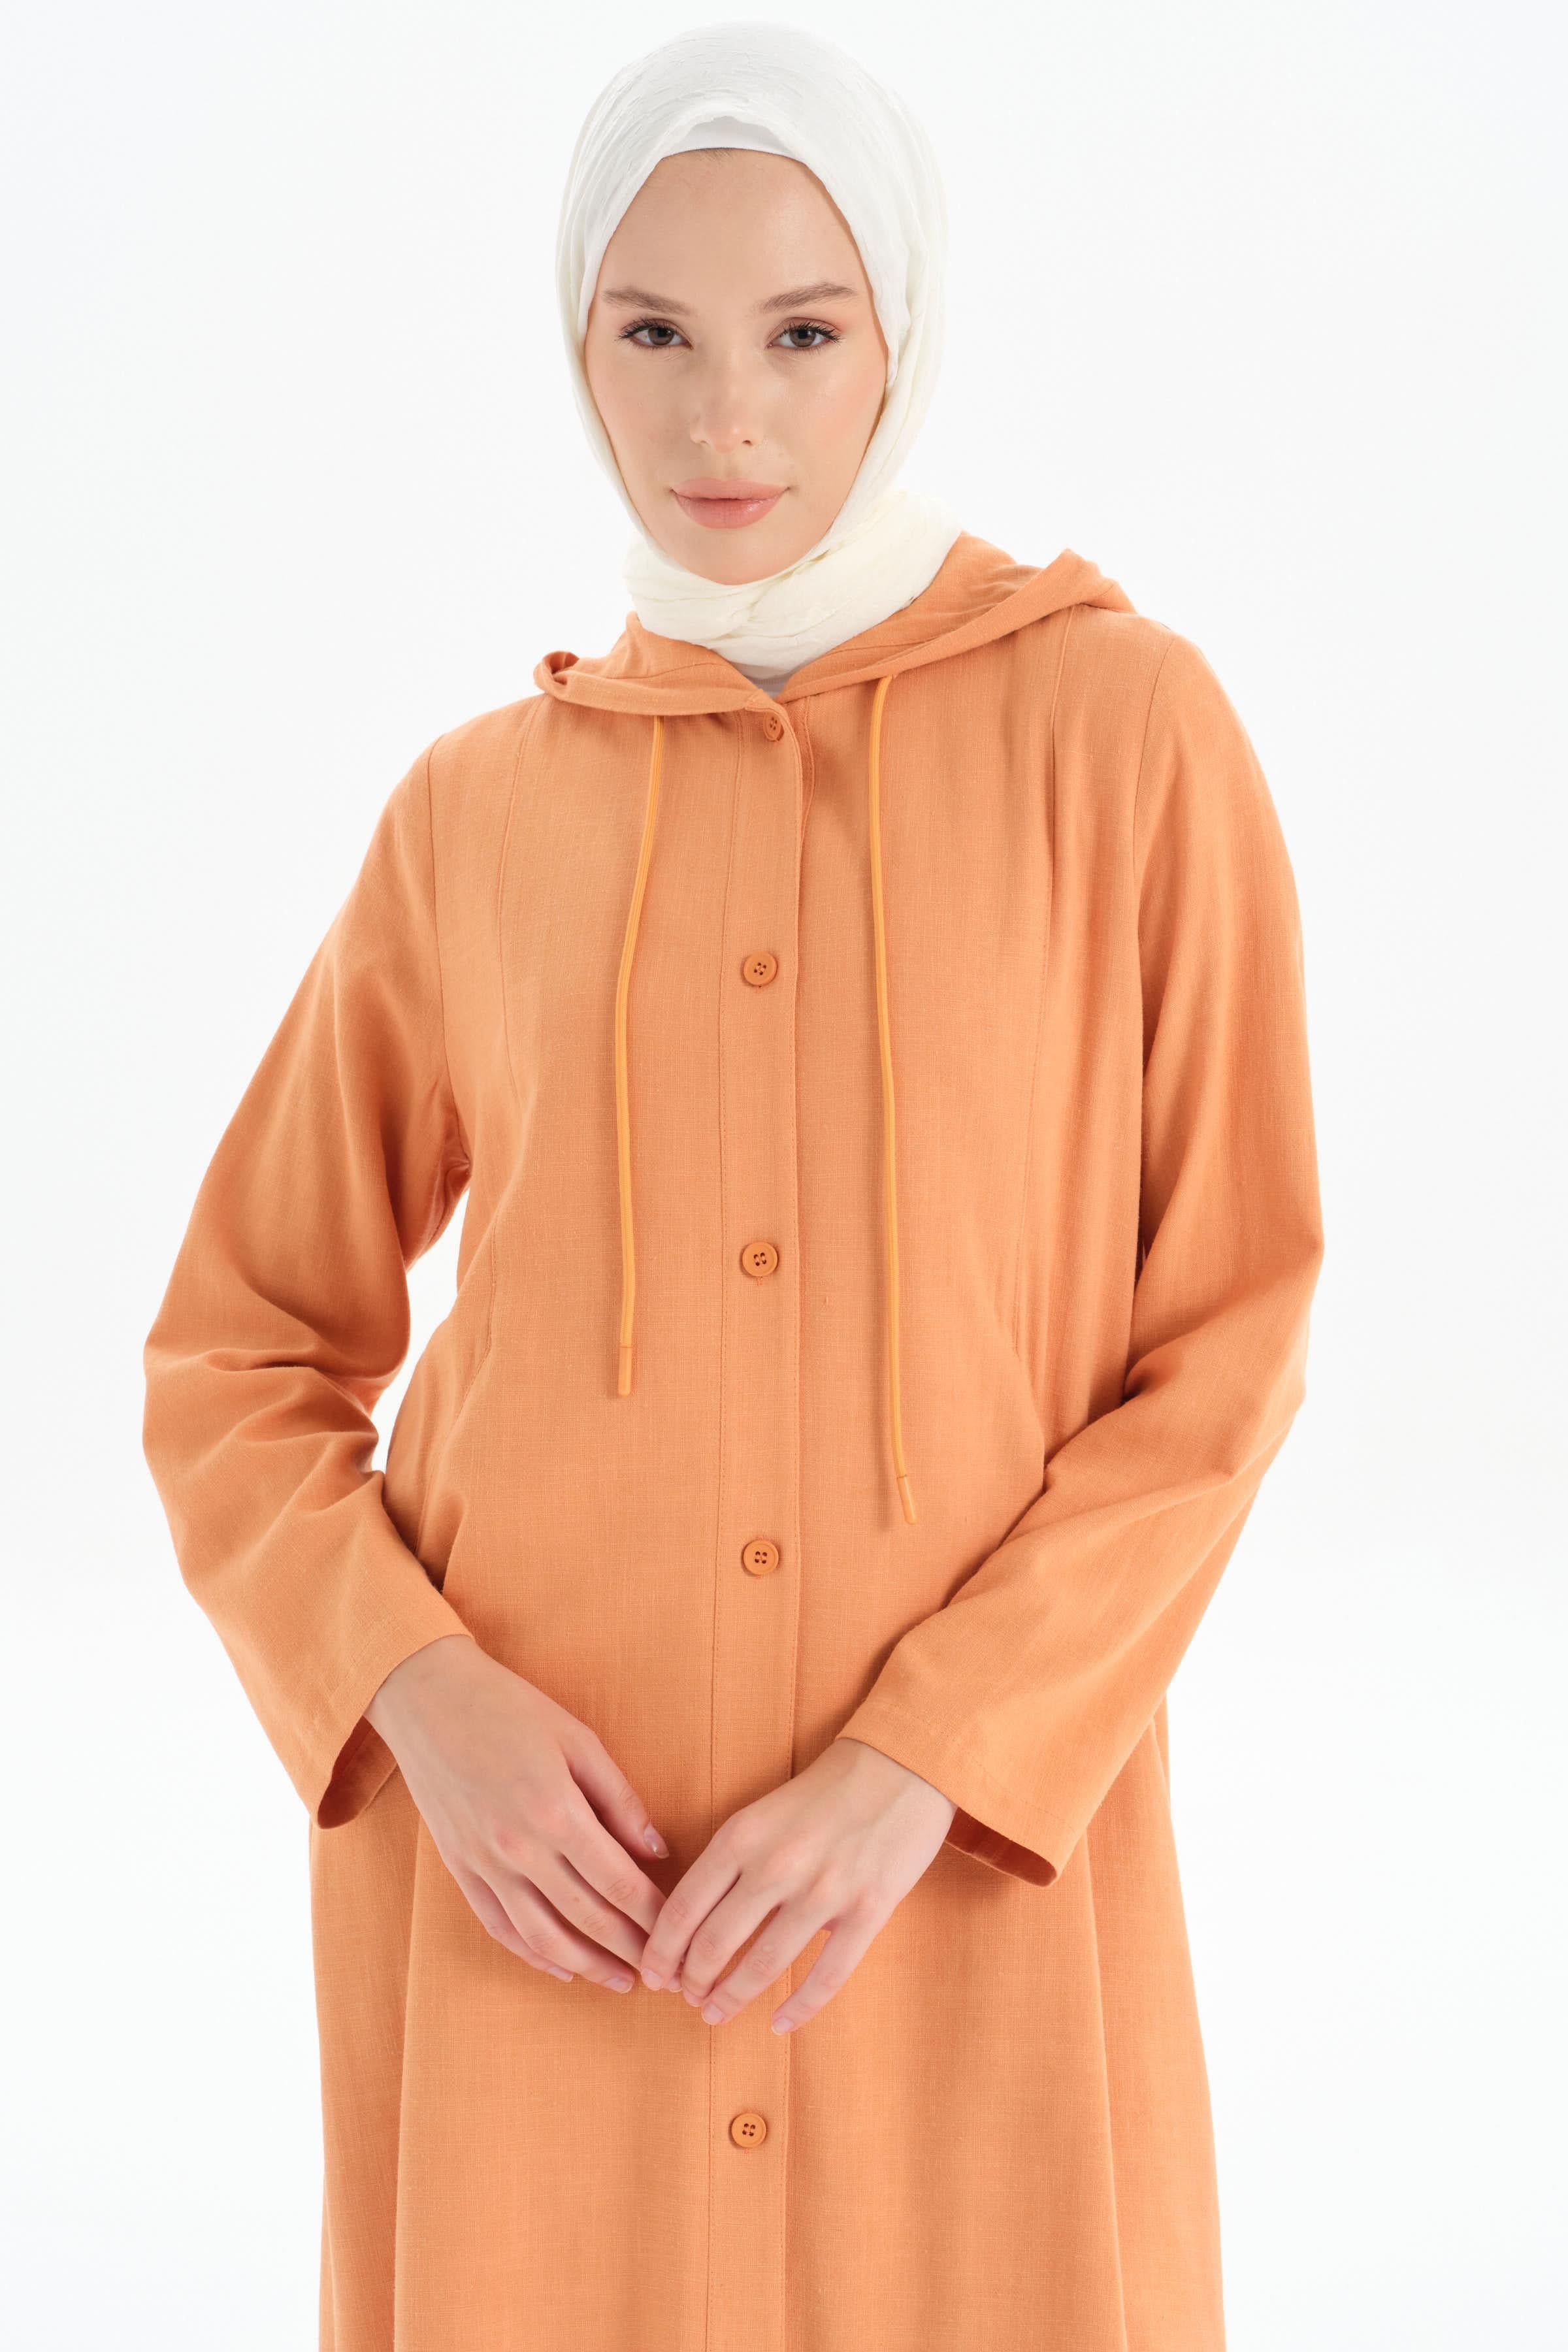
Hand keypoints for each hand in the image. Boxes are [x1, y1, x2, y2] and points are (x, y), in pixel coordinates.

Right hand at [365, 1635, 668, 1992]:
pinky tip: (561, 1967)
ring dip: (586, 1966)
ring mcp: (485, 1862)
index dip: (653, 1914)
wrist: (427, 1698)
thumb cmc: (510, 1708)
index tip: (680, 1931)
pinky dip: (532, 1954)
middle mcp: (519, 1846)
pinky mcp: (460, 1868)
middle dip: (631, 1949)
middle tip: (664, 1971)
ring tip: (620, 1981)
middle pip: (586, 1917)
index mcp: (556, 1810)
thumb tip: (655, 1851)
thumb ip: (618, 1799)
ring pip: (543, 1936)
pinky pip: (499, 1926)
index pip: (618, 1881)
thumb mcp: (578, 1739)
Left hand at [636, 1736, 955, 2033]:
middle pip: (715, 1943)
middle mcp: (776, 1865)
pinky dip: (800, 2008)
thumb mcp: (762, 1813)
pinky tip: (780, 2024)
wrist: (899, 1766)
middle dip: (693, 1981)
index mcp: (742, 1836)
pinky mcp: (868, 1910)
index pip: (684, 1908)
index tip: (654, 1975)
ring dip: (733, 1998)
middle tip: (687, 1998)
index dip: (662, 1951)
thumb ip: (731, 1862)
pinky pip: (827, 1976)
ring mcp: (824, 1890)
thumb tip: (698, 1923)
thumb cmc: (823, 1793)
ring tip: (716, 2014)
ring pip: (764, 1965)